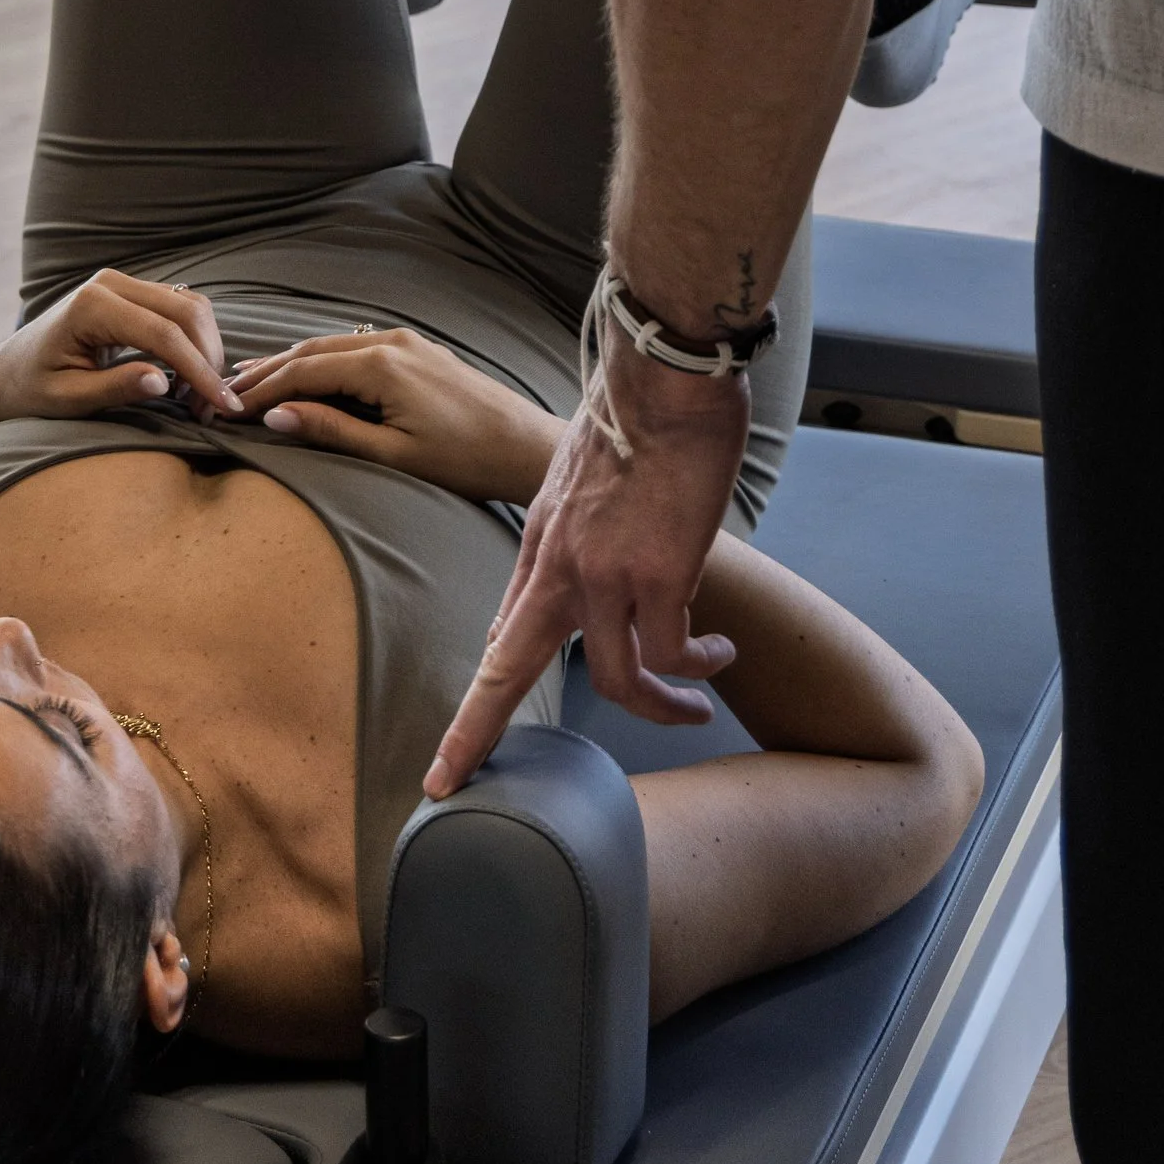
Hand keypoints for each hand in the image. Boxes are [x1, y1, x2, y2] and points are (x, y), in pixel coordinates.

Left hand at [0, 271, 234, 440]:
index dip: (199, 371)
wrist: (7, 372)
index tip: (222, 407)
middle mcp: (110, 283)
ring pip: (191, 307)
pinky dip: (195, 341)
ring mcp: (122, 283)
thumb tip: (164, 383)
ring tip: (198, 397)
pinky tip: (187, 377)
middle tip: (213, 409)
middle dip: (209, 361)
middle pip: (187, 313)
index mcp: (92, 306)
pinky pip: (180, 309)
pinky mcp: (131, 293)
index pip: (164, 334)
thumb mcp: (68, 399)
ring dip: (206, 350)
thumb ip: (114, 389)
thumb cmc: (31, 390)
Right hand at [228, 329, 559, 504]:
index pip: (302, 373)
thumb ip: (332, 430)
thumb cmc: (465, 461)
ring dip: (290, 364)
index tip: (224, 409)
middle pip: (310, 352)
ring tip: (249, 381)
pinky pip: (355, 348)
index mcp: (381, 366)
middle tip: (222, 394)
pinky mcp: (419, 350)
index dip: (259, 392)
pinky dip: (321, 361)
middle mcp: (390, 342)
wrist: (526, 448)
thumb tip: (276, 415)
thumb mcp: (392, 455)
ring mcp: (406, 341)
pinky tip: (305, 374)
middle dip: (265, 373)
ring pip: (331, 346)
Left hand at [424, 329, 747, 796]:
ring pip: (616, 679)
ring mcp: (607, 572)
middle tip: (445, 786)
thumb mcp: (572, 486)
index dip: (473, 708)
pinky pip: (675, 650)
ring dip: (660, 707)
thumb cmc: (635, 423)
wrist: (666, 377)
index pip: (498, 642)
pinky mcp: (660, 571)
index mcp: (541, 548)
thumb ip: (556, 551)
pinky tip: (721, 652)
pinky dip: (700, 663)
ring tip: (695, 708)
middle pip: (507, 672)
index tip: (443, 768)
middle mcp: (561, 567)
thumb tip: (527, 617)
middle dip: (470, 734)